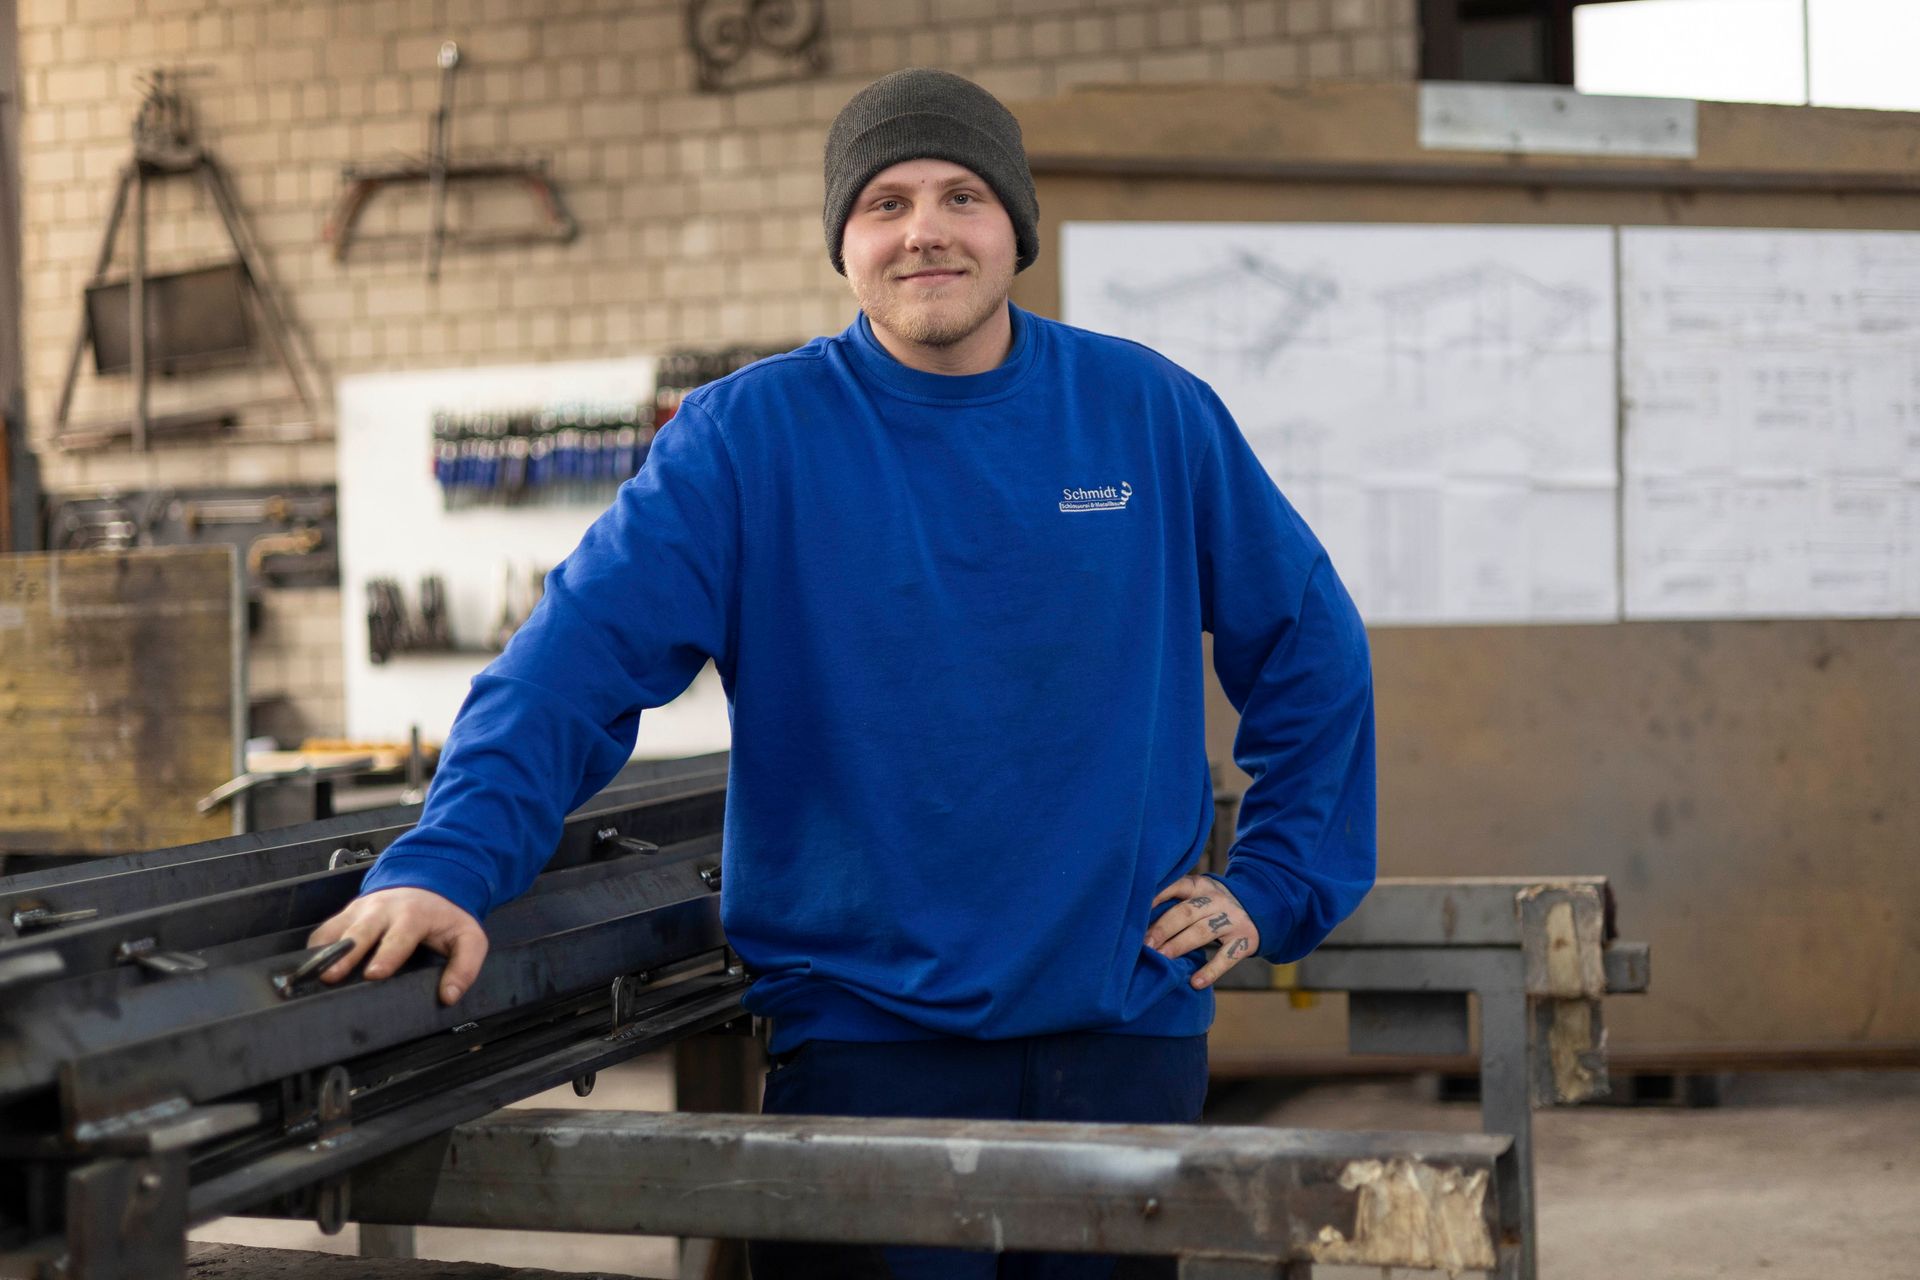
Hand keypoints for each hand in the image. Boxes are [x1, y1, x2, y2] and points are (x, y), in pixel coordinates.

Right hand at [306, 887, 487, 1004]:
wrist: (428, 882)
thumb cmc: (445, 916)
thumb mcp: (468, 938)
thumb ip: (465, 967)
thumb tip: (449, 996)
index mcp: (413, 916)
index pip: (399, 936)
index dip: (387, 955)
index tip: (374, 973)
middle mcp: (382, 910)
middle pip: (360, 932)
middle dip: (345, 953)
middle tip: (332, 976)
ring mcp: (360, 910)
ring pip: (336, 930)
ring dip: (323, 952)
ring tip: (310, 974)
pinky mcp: (344, 915)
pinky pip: (324, 931)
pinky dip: (314, 948)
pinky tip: (306, 967)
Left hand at [1146, 875, 1260, 990]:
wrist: (1260, 907)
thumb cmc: (1214, 905)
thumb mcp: (1199, 894)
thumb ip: (1175, 902)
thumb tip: (1137, 921)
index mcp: (1200, 886)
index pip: (1176, 886)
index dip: (1156, 897)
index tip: (1135, 912)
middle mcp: (1216, 900)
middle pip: (1186, 912)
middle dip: (1163, 928)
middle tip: (1145, 944)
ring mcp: (1232, 920)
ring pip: (1203, 932)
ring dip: (1180, 945)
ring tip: (1161, 958)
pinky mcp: (1245, 940)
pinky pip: (1227, 957)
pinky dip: (1210, 971)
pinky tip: (1195, 982)